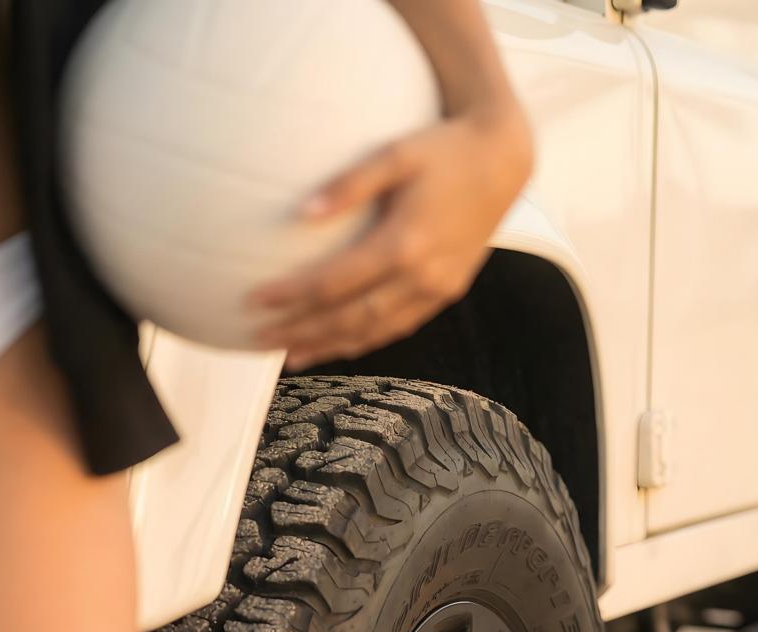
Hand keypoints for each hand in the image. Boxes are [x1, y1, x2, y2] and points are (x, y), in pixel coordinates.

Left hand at [248, 102, 532, 370]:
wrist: (503, 162)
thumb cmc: (444, 149)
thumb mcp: (395, 153)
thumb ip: (350, 184)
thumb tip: (302, 213)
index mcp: (403, 244)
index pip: (334, 283)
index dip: (292, 295)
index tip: (255, 299)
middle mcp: (421, 277)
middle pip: (348, 318)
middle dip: (302, 332)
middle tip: (260, 340)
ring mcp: (436, 291)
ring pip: (373, 332)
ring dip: (329, 347)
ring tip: (290, 357)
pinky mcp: (445, 294)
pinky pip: (396, 328)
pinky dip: (363, 342)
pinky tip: (336, 345)